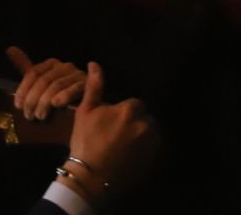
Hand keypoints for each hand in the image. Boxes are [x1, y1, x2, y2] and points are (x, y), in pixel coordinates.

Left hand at [6, 46, 86, 120]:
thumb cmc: (61, 94)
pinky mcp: (88, 85)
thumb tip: (9, 49)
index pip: (33, 72)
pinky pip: (74, 89)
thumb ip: (26, 68)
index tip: (18, 105)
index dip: (24, 89)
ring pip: (56, 85)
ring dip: (45, 102)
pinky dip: (64, 96)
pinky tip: (56, 105)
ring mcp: (77, 74)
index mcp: (51, 64)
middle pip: (44, 80)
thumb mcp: (42, 81)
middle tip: (29, 115)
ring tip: (40, 116)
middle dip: (33, 99)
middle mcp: (64, 66)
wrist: (88, 104)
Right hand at [63, 62, 156, 199]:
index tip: (113, 122)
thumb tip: (94, 63)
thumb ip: (94, 86)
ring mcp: (152, 145)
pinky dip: (147, 150)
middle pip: (145, 118)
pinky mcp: (155, 161)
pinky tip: (132, 156)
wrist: (91, 177)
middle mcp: (145, 125)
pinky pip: (155, 150)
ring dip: (143, 136)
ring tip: (126, 146)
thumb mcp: (85, 111)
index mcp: (129, 110)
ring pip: (152, 133)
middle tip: (118, 134)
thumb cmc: (85, 141)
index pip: (135, 104)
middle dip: (136, 122)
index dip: (124, 112)